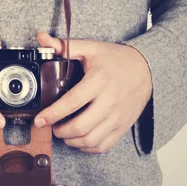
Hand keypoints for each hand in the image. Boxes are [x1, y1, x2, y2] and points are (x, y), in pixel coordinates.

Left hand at [33, 31, 152, 153]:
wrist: (146, 69)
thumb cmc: (115, 59)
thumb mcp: (91, 48)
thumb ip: (65, 46)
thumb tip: (42, 38)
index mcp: (99, 81)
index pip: (72, 102)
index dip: (53, 114)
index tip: (40, 119)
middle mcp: (109, 101)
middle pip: (80, 126)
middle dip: (60, 131)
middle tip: (51, 127)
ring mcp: (117, 117)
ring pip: (90, 139)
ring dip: (71, 141)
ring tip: (63, 133)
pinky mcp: (122, 126)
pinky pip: (103, 146)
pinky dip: (87, 147)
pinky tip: (79, 139)